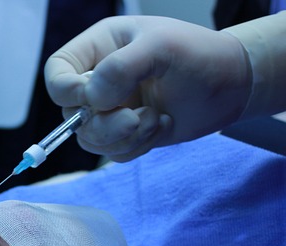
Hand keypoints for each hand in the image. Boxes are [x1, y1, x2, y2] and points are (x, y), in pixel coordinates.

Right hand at [45, 15, 251, 160]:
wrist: (232, 86)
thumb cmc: (199, 56)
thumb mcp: (161, 47)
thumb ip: (120, 67)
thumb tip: (92, 98)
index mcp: (99, 49)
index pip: (57, 73)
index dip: (66, 91)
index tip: (93, 99)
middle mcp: (98, 80)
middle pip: (70, 114)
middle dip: (103, 123)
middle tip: (135, 118)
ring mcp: (110, 110)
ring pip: (90, 139)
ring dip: (124, 137)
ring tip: (156, 120)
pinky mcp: (125, 133)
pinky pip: (113, 153)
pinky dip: (137, 146)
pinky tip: (161, 125)